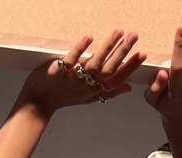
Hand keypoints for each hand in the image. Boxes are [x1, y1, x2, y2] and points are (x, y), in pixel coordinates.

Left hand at [17, 30, 146, 118]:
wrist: (39, 102)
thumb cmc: (64, 97)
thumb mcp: (89, 98)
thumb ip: (108, 92)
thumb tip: (128, 88)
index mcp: (95, 89)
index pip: (116, 79)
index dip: (130, 67)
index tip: (142, 55)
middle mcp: (87, 84)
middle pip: (108, 69)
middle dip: (123, 53)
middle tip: (134, 36)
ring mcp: (74, 77)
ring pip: (93, 63)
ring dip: (106, 48)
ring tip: (118, 32)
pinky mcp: (59, 71)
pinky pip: (71, 59)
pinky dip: (79, 49)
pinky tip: (89, 37)